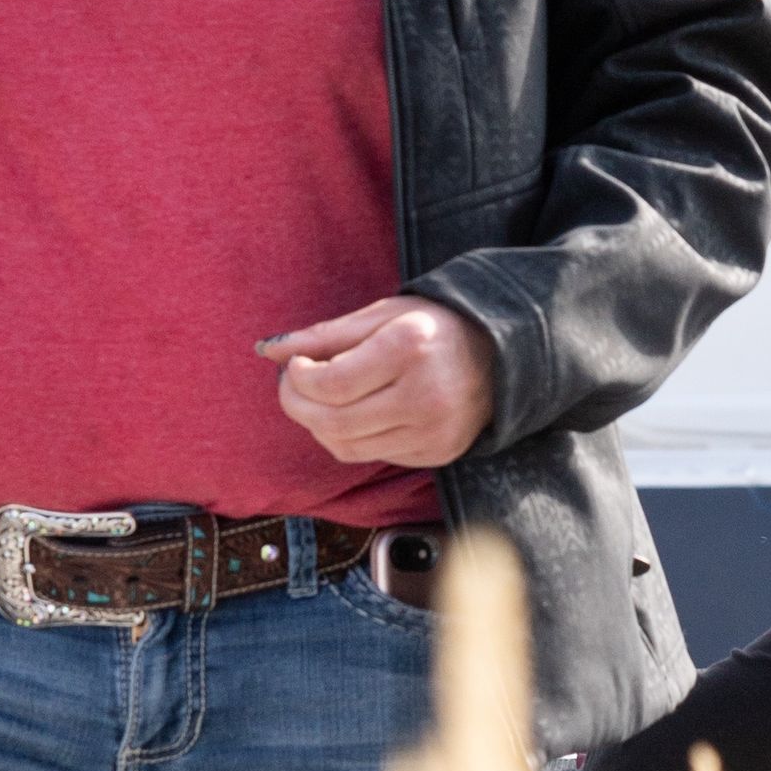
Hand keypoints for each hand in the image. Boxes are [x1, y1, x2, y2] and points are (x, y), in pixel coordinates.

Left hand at [258, 296, 495, 468]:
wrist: (501, 355)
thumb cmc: (435, 327)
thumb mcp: (382, 315)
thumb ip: (325, 334)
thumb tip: (268, 349)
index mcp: (410, 348)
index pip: (331, 382)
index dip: (298, 378)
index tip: (293, 365)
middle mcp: (424, 395)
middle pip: (333, 421)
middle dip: (297, 405)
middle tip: (290, 385)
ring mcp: (433, 431)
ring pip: (347, 446)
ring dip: (318, 424)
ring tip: (319, 399)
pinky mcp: (436, 454)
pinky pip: (372, 456)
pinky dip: (349, 438)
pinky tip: (353, 413)